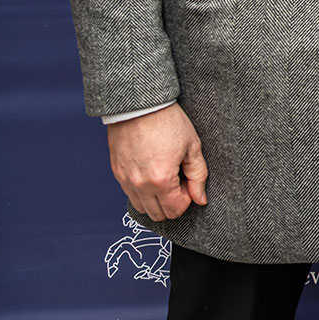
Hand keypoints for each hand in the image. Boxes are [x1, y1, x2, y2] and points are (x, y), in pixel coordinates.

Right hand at [107, 104, 207, 222]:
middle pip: (158, 214)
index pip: (175, 210)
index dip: (187, 199)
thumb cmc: (167, 121)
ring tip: (165, 177)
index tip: (188, 183)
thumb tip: (200, 199)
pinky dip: (143, 192)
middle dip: (172, 203)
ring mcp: (125, 179)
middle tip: (179, 181)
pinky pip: (130, 195)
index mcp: (161, 179)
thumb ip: (198, 176)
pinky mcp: (117, 172)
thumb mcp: (192, 147)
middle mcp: (140, 184)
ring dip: (156, 200)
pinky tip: (152, 172)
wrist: (139, 104)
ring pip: (142, 208)